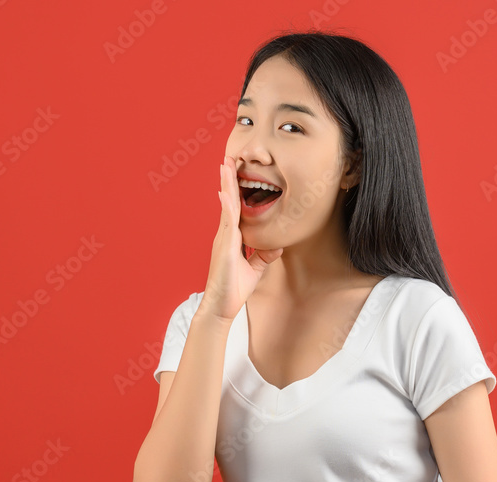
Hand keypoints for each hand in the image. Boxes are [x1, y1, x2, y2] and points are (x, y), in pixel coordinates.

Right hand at [201, 155, 282, 320]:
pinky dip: (227, 206)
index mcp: (231, 238)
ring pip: (226, 206)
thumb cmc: (233, 289)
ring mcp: (223, 240)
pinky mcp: (224, 247)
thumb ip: (263, 255)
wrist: (221, 307)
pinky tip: (226, 192)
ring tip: (225, 165)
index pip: (234, 208)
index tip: (235, 171)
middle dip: (228, 179)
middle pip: (228, 201)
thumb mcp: (254, 268)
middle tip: (228, 158)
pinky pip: (226, 223)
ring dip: (226, 185)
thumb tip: (276, 246)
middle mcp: (225, 235)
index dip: (235, 190)